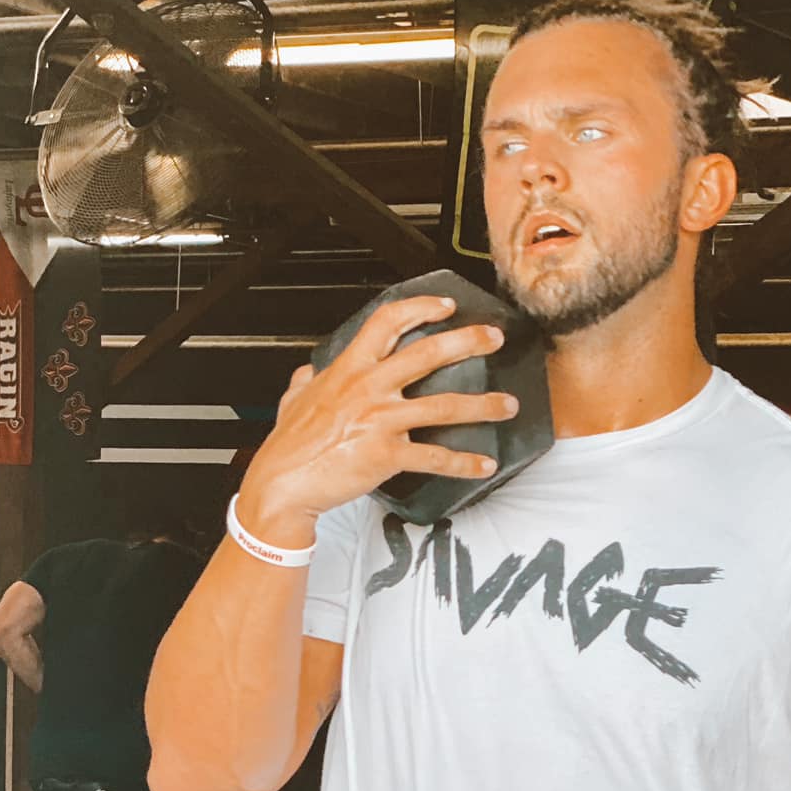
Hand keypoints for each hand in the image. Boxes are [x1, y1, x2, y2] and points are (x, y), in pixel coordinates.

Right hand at [236, 295, 518, 545]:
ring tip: (507, 405)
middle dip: (468, 342)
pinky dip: (464, 462)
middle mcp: (369, 388)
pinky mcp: (388, 455)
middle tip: (494, 338)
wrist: (283, 483)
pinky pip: (435, 457)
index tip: (445, 306)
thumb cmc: (288, 445)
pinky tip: (483, 464)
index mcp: (349, 369)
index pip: (388, 322)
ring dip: (482, 405)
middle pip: (428, 354)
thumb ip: (305, 383)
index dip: (420, 309)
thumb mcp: (292, 400)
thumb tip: (306, 375)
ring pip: (443, 405)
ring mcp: (381, 420)